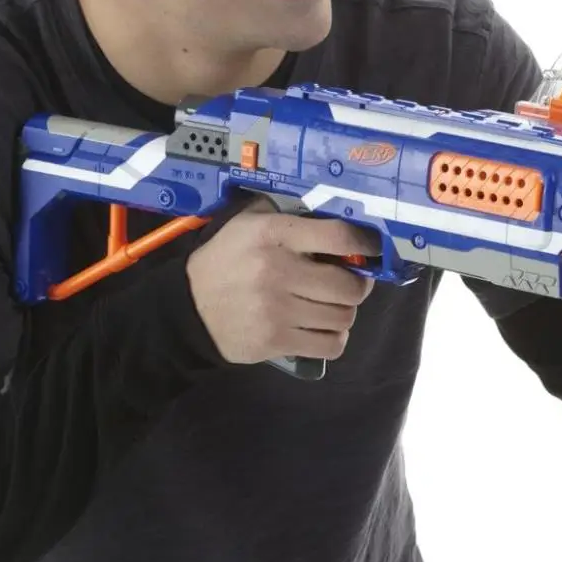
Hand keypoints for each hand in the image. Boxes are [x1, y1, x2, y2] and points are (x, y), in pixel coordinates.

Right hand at [185, 196, 380, 365]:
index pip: (338, 236)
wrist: (189, 308)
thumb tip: (339, 218)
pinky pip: (330, 345)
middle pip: (349, 286)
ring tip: (330, 307)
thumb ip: (288, 216)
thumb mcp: (247, 223)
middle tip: (350, 285)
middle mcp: (278, 271)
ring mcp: (277, 309)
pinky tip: (322, 330)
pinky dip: (334, 339)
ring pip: (342, 317)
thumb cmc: (226, 260)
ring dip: (344, 313)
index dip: (366, 244)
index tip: (373, 249)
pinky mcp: (275, 340)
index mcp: (274, 234)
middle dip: (358, 287)